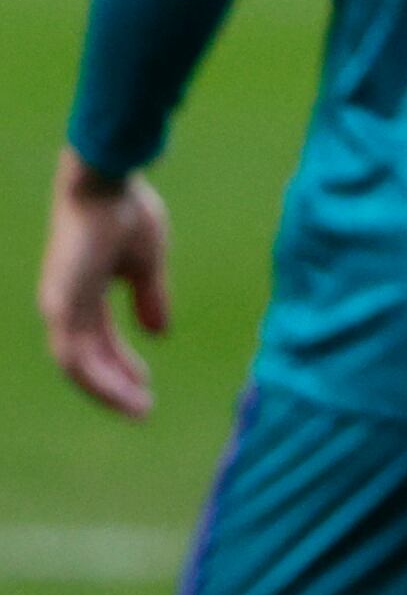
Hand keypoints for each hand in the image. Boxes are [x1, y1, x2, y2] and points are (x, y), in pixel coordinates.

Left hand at [41, 148, 172, 419]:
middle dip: (114, 386)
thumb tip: (159, 333)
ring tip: (139, 409)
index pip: (99, 342)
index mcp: (84, 292)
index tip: (146, 387)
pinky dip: (97, 377)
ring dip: (107, 391)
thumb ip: (150, 298)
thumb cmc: (126, 212)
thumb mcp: (146, 265)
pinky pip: (73, 355)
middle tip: (143, 410)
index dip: (121, 366)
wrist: (107, 184)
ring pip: (76, 365)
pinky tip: (123, 391)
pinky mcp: (60, 304)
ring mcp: (59, 305)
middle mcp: (65, 303)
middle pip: (85, 359)